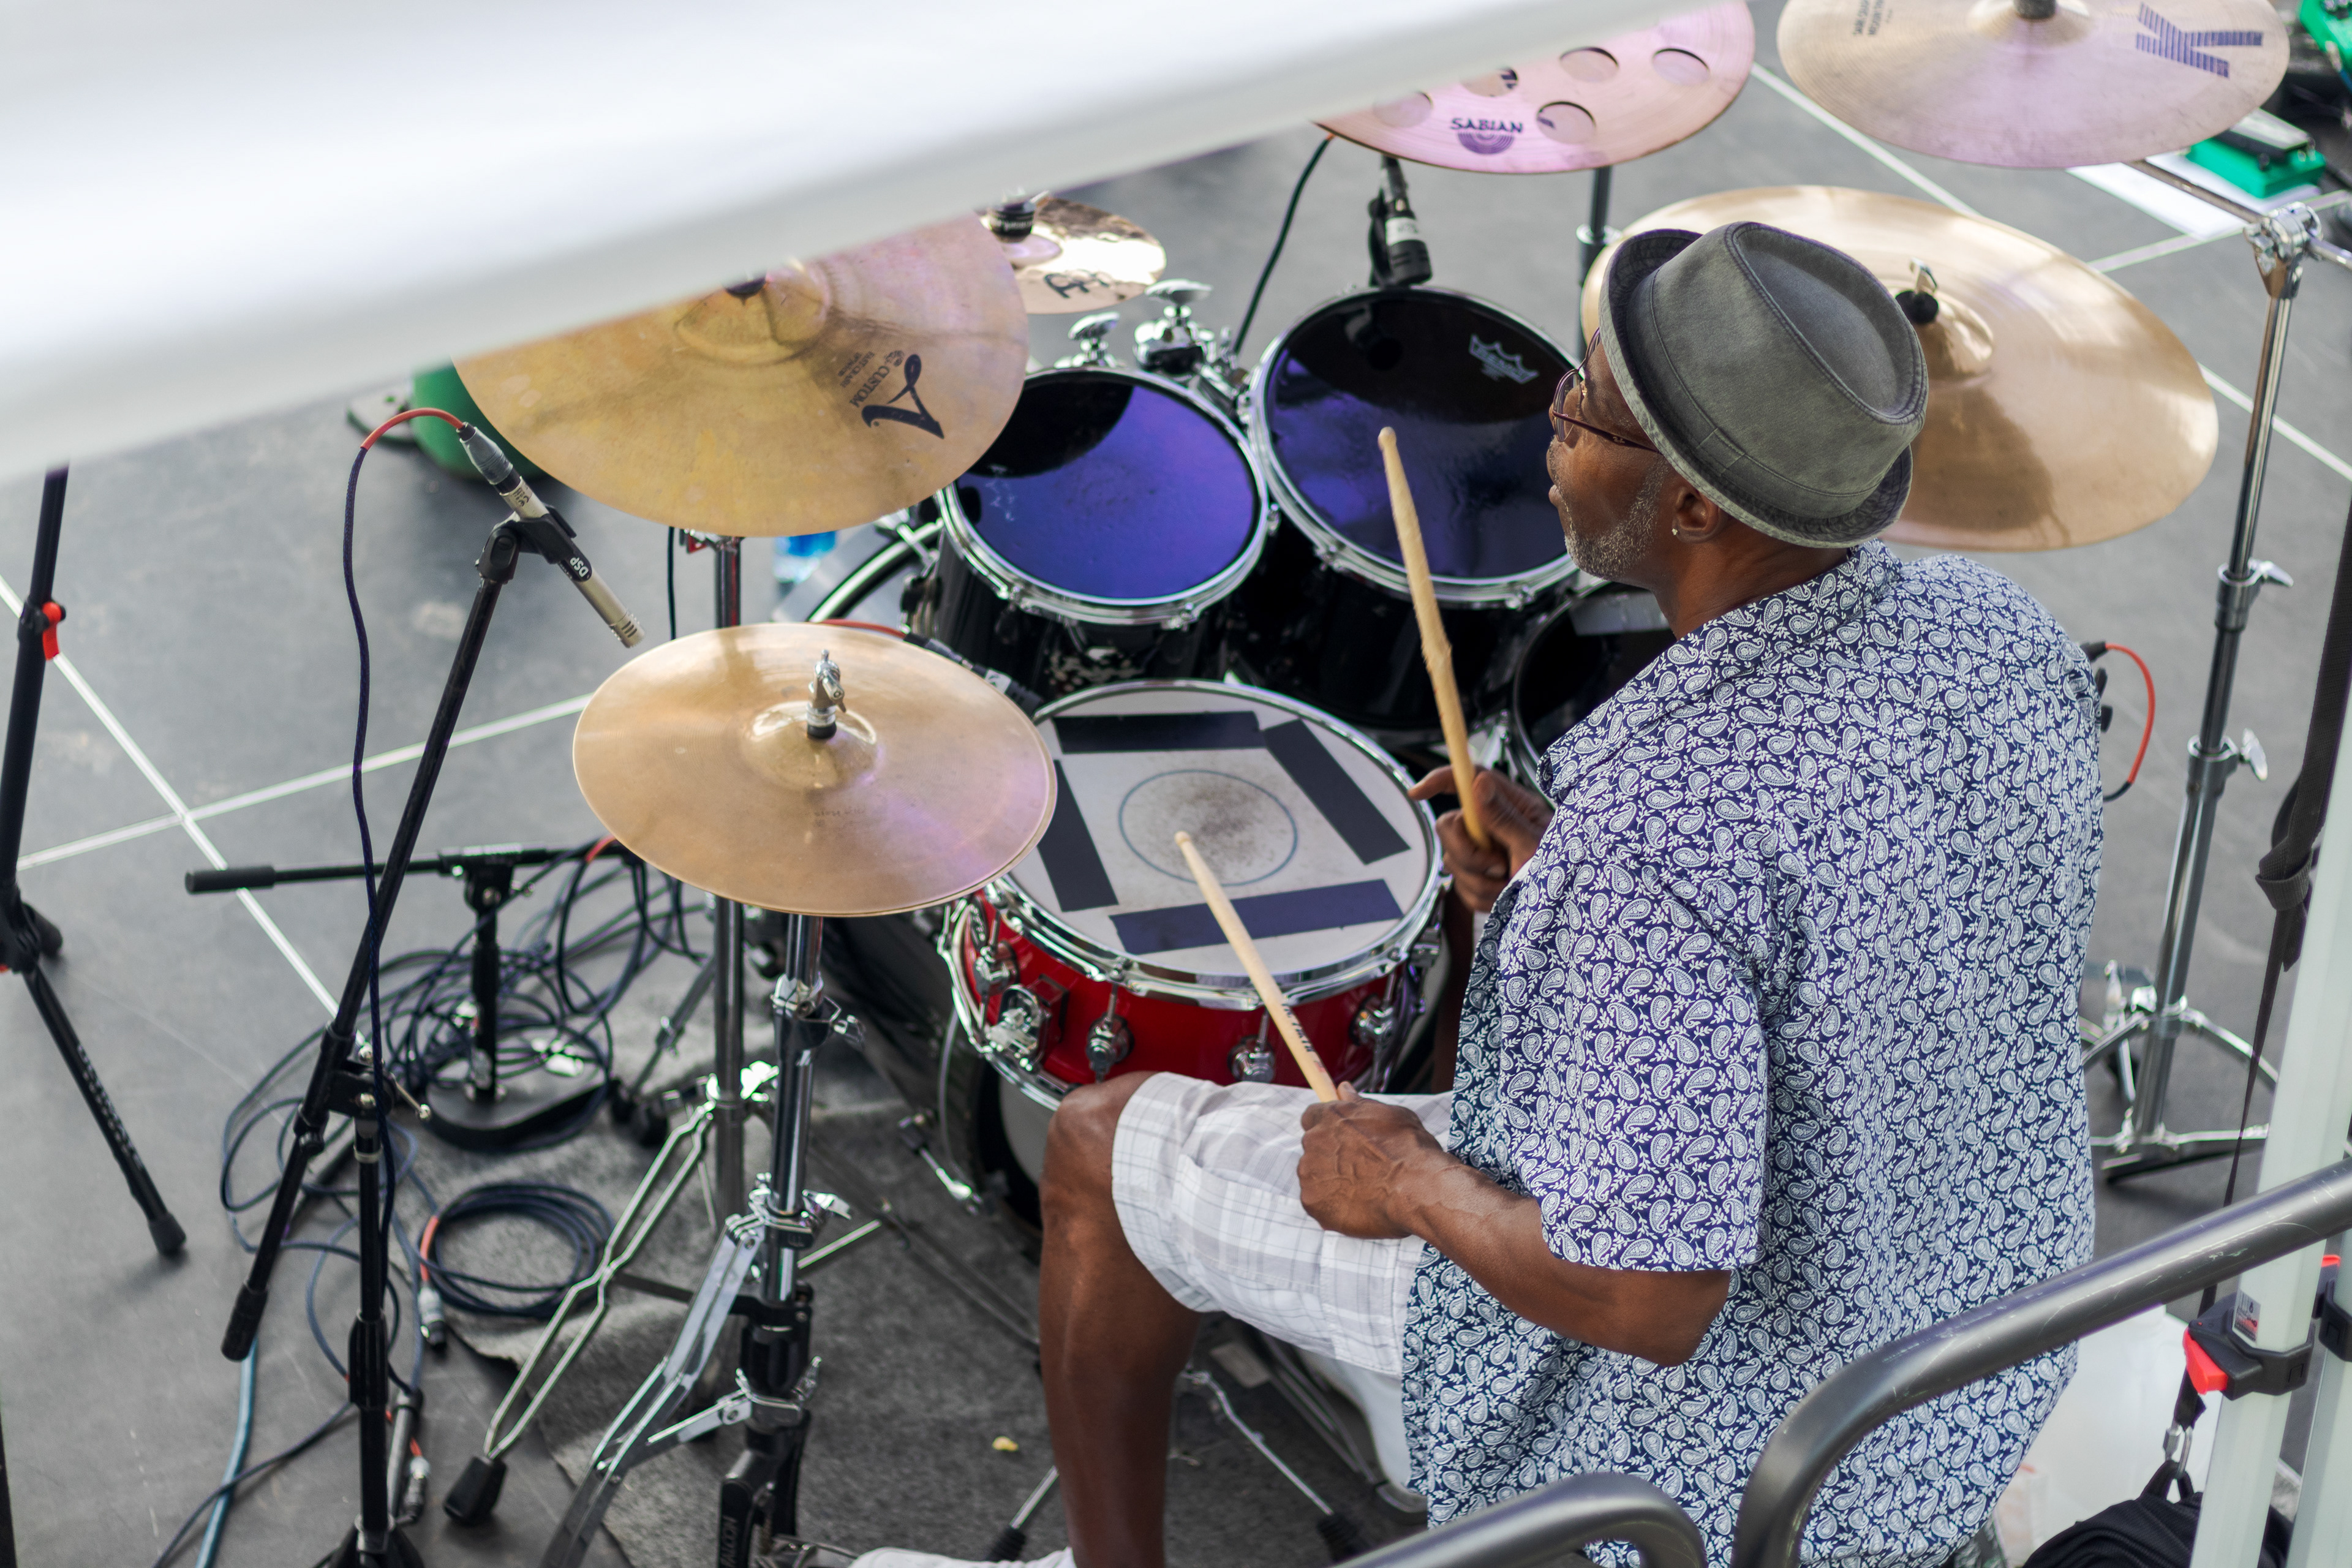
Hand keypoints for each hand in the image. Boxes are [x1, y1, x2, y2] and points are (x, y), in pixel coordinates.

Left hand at [1296, 1084, 1454, 1239]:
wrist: (1416, 1188)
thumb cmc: (1410, 1149)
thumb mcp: (1390, 1115)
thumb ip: (1360, 1103)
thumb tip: (1344, 1089)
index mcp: (1330, 1116)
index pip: (1312, 1117)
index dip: (1326, 1129)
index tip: (1340, 1140)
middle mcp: (1314, 1141)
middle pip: (1313, 1149)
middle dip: (1331, 1158)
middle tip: (1361, 1170)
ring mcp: (1309, 1173)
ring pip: (1315, 1178)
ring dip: (1332, 1183)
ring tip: (1364, 1191)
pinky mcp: (1312, 1202)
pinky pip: (1318, 1204)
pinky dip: (1333, 1208)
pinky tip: (1358, 1207)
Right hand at [1407, 766, 1551, 912]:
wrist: (1566, 910)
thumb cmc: (1561, 873)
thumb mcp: (1535, 845)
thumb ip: (1504, 817)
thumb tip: (1479, 783)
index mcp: (1512, 806)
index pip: (1470, 779)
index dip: (1441, 779)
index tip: (1418, 792)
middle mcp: (1493, 825)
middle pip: (1450, 826)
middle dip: (1467, 853)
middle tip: (1497, 866)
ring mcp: (1483, 852)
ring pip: (1452, 861)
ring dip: (1479, 880)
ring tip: (1508, 885)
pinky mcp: (1478, 878)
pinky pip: (1460, 888)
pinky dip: (1481, 897)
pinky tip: (1503, 896)